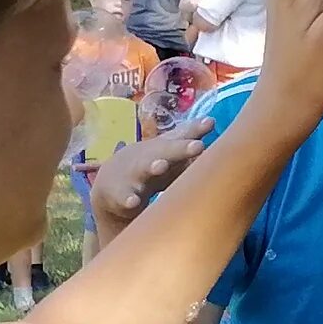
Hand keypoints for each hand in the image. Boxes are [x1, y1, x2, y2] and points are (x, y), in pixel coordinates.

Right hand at [90, 119, 217, 239]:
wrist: (110, 184)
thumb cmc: (148, 165)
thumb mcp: (166, 151)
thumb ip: (187, 138)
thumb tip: (212, 121)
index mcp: (162, 147)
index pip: (180, 136)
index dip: (195, 130)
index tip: (210, 123)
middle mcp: (149, 157)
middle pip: (164, 150)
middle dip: (180, 148)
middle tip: (198, 145)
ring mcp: (134, 175)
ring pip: (143, 170)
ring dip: (153, 167)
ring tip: (161, 165)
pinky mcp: (121, 195)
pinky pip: (125, 198)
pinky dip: (128, 199)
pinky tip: (133, 202)